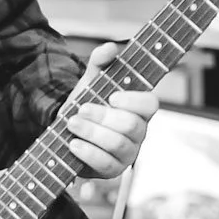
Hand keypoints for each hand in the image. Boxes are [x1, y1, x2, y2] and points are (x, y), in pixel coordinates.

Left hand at [64, 43, 158, 182]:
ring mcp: (128, 153)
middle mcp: (138, 132)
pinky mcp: (112, 170)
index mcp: (139, 109)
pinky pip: (105, 164)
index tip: (112, 96)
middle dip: (103, 116)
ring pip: (118, 144)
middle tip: (81, 109)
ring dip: (92, 132)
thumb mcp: (91, 81)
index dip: (133, 101)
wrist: (67, 132)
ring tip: (72, 124)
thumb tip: (110, 48)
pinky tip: (74, 144)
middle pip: (131, 125)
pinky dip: (88, 153)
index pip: (151, 104)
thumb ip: (100, 62)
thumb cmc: (87, 104)